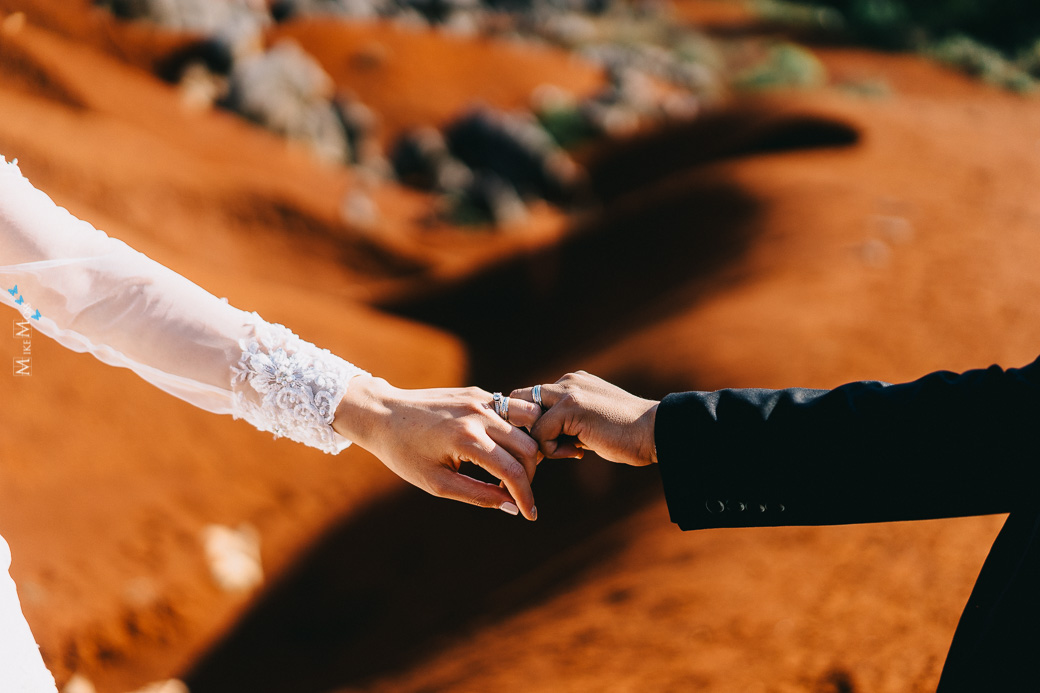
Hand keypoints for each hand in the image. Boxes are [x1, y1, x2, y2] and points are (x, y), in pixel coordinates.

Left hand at [332, 376, 541, 518]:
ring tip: (514, 467)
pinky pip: (511, 410)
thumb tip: (511, 508)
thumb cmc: (404, 453)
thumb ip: (478, 496)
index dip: (526, 497)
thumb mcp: (437, 483)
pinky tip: (500, 447)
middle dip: (529, 475)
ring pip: (528, 421)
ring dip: (529, 447)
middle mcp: (479, 414)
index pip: (514, 472)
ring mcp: (480, 398)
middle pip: (528, 447)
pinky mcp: (477, 392)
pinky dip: (515, 430)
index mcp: (467, 439)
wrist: (381, 414)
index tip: (529, 515)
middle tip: (514, 492)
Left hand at [511, 371, 658, 465]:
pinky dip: (554, 451)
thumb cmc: (626, 435)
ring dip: (541, 442)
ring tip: (569, 451)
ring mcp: (568, 392)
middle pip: (520, 400)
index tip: (549, 445)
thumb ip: (567, 423)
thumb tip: (539, 438)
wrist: (655, 432)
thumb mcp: (590, 424)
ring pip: (528, 418)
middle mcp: (568, 381)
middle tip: (545, 450)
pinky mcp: (570, 407)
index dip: (532, 423)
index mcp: (573, 382)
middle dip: (526, 428)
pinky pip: (540, 434)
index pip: (532, 397)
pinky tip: (579, 453)